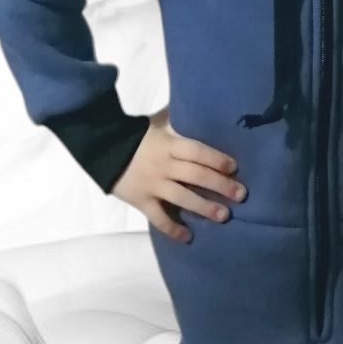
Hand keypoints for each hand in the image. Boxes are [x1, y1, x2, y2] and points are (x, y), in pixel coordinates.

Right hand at [110, 104, 245, 240]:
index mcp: (169, 145)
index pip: (197, 151)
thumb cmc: (136, 136)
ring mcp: (152, 185)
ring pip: (181, 197)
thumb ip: (177, 121)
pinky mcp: (141, 201)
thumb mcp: (158, 124)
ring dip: (204, 207)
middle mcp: (163, 165)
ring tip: (224, 216)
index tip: (234, 168)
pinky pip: (158, 217)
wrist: (101, 148)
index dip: (216, 159)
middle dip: (220, 185)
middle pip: (195, 175)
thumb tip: (199, 106)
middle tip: (240, 195)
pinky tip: (187, 237)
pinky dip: (172, 229)